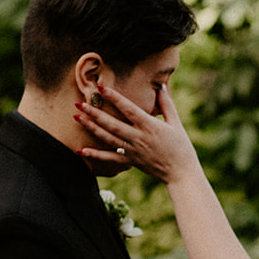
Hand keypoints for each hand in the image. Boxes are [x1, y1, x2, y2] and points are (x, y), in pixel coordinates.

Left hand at [77, 84, 199, 184]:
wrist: (181, 173)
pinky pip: (109, 158)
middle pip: (112, 123)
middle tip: (79, 103)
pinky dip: (95, 155)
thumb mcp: (175, 122)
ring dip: (91, 128)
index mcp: (149, 125)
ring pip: (107, 138)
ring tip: (77, 118)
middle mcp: (138, 137)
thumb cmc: (181, 146)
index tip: (101, 87)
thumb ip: (166, 104)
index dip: (114, 97)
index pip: (128, 108)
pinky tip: (81, 150)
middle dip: (94, 113)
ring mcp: (132, 151)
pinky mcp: (130, 161)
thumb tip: (161, 86)